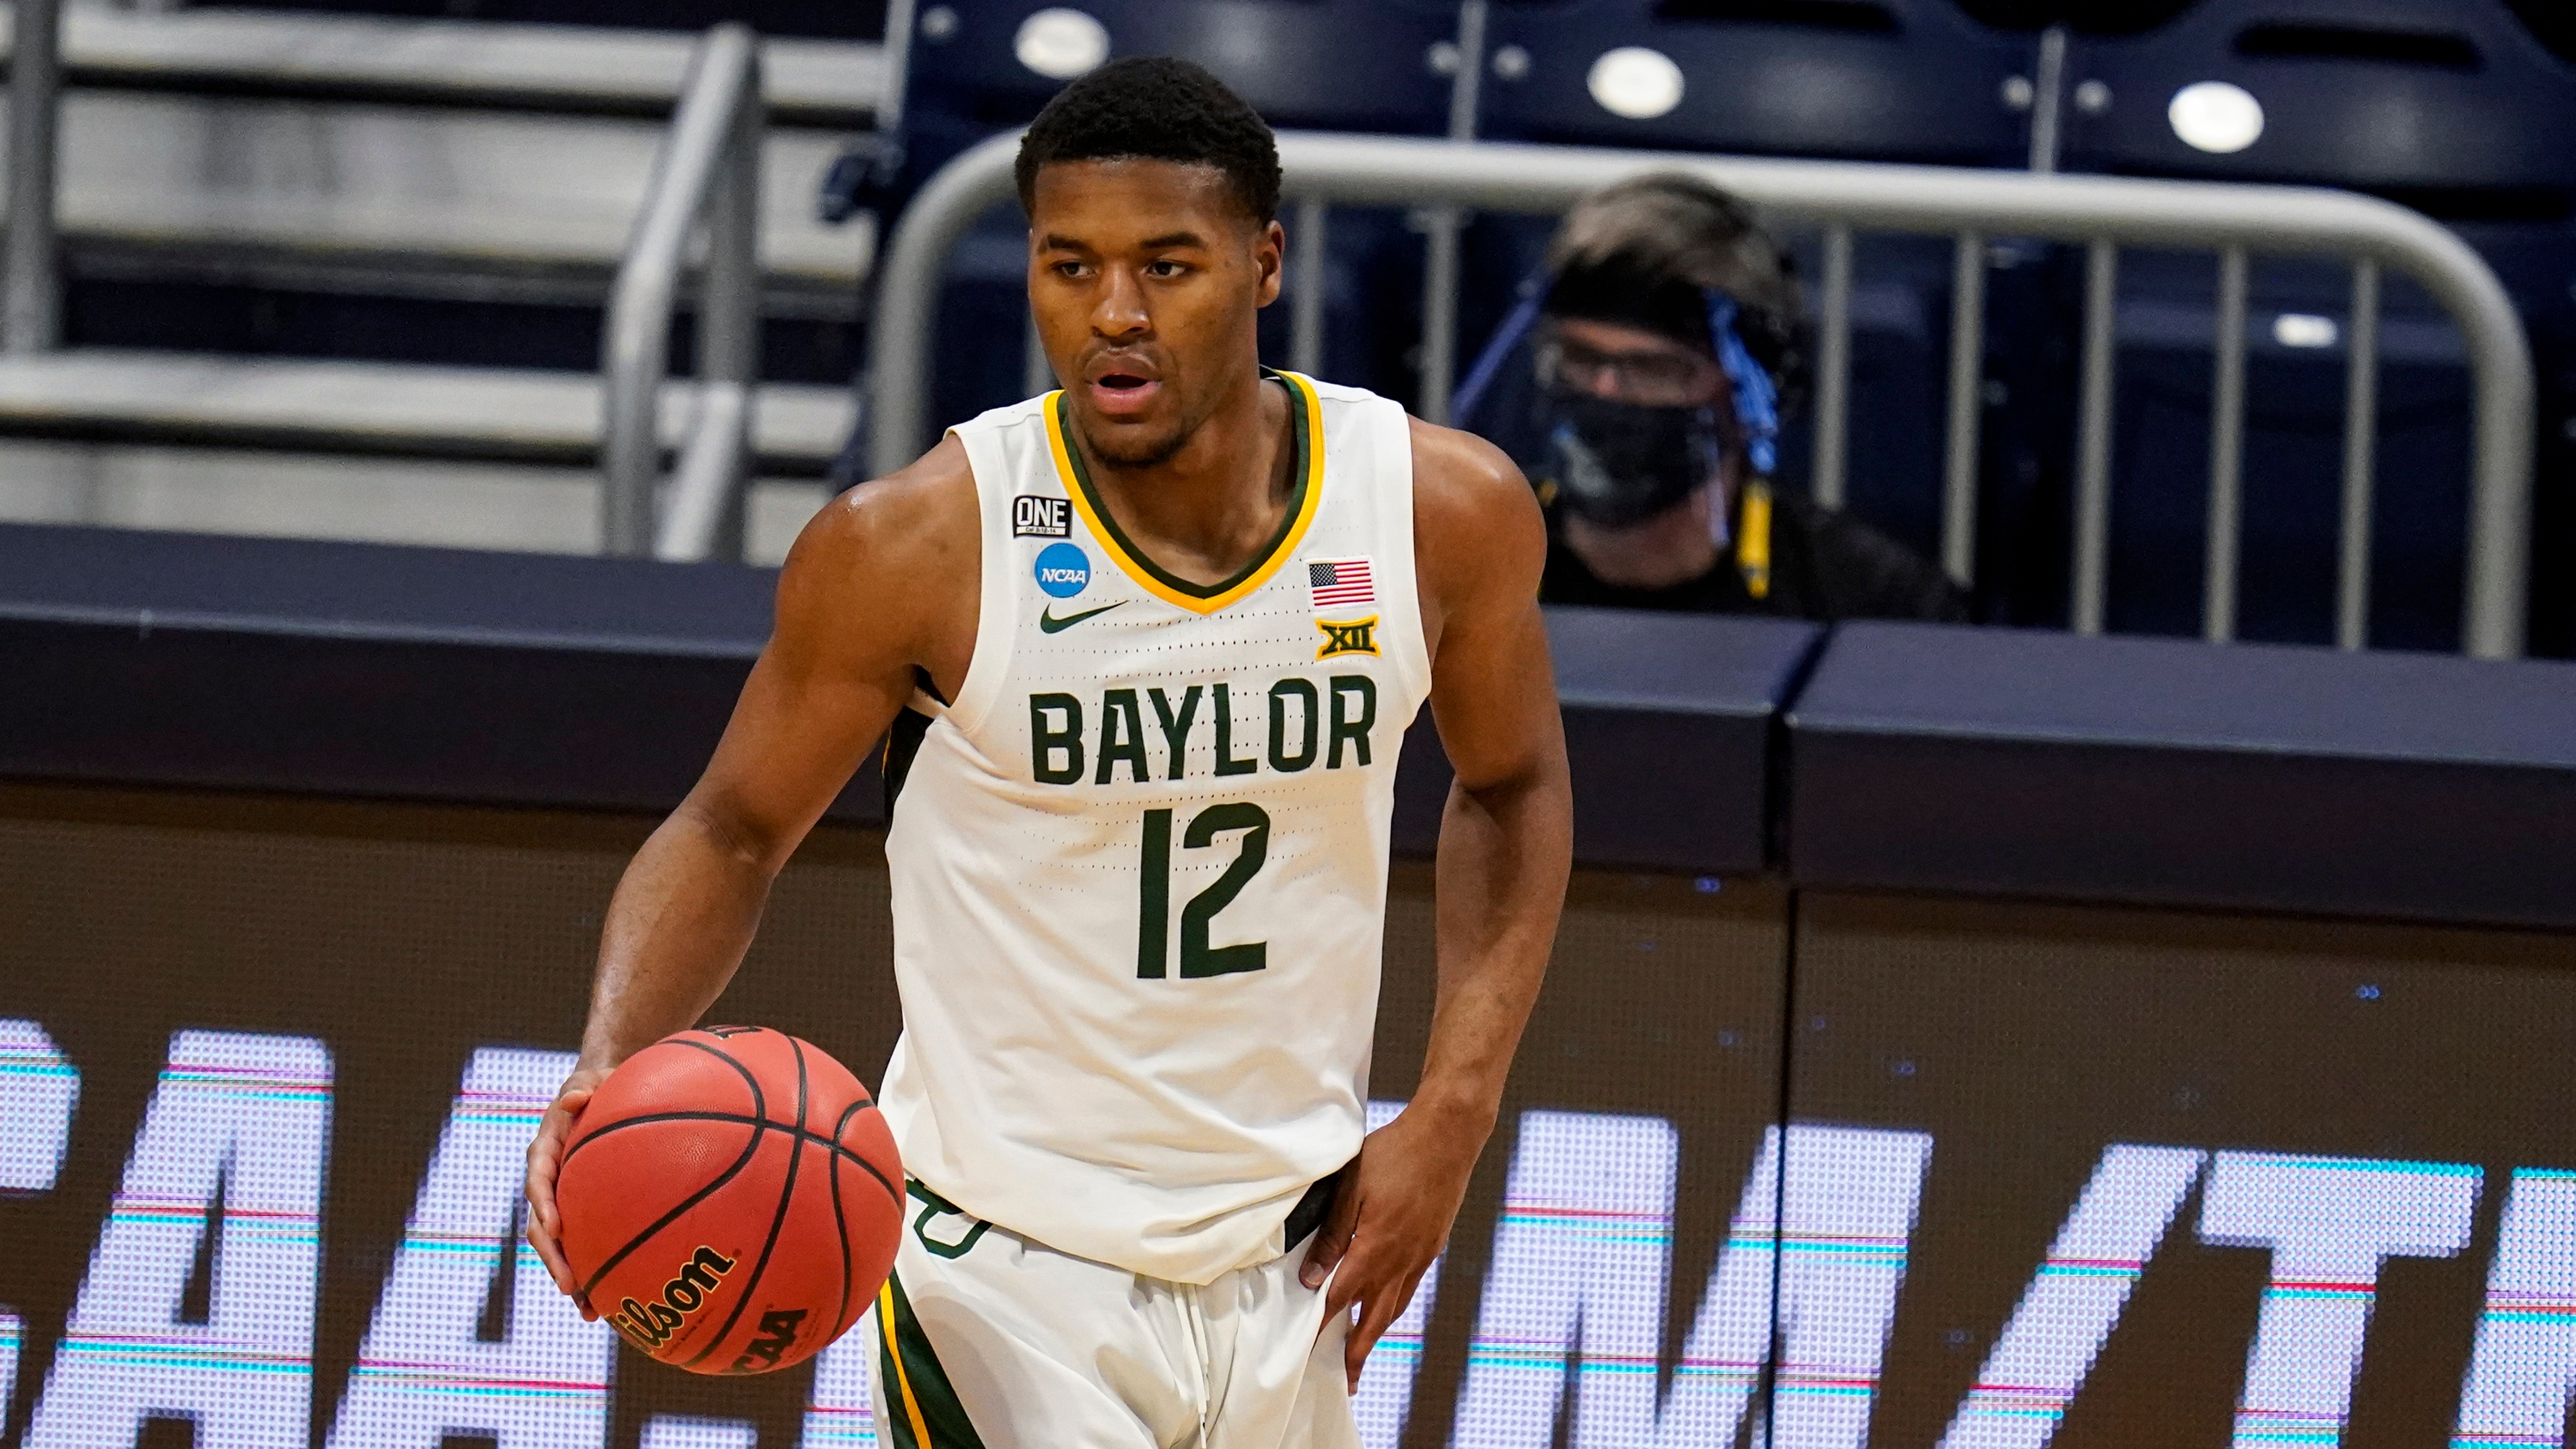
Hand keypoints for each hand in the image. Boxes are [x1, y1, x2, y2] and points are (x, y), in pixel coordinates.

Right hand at [525, 1064, 612, 1318]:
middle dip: (553, 1258)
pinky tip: (612, 1303)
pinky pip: (583, 1246)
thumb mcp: (593, 1078)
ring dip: (571, 1278)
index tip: (555, 1226)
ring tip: (590, 1312)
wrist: (599, 1093)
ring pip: (559, 1247)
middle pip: (541, 1227)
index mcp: (545, 1151)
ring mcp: (562, 1202)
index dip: (543, 1205)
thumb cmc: (599, 1084)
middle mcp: (547, 1183)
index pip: (538, 1180)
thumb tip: (577, 1094)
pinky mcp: (580, 1214)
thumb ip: (587, 1085)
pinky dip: (593, 1273)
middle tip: (570, 1286)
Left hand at [1299, 1100, 1487, 1392]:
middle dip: (1357, 1352)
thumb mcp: (1351, 1186)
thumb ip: (1332, 1234)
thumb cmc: (1395, 1152)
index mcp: (1376, 1247)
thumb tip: (1312, 1276)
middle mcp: (1401, 1260)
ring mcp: (1421, 1255)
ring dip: (1376, 1334)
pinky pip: (1410, 1287)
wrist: (1448, 1136)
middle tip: (1346, 1381)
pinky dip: (1394, 1307)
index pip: (1341, 1297)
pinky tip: (1386, 1308)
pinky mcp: (1432, 1245)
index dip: (1321, 1324)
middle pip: (1374, 1318)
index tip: (1306, 1349)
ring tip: (1362, 1354)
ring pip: (1395, 1307)